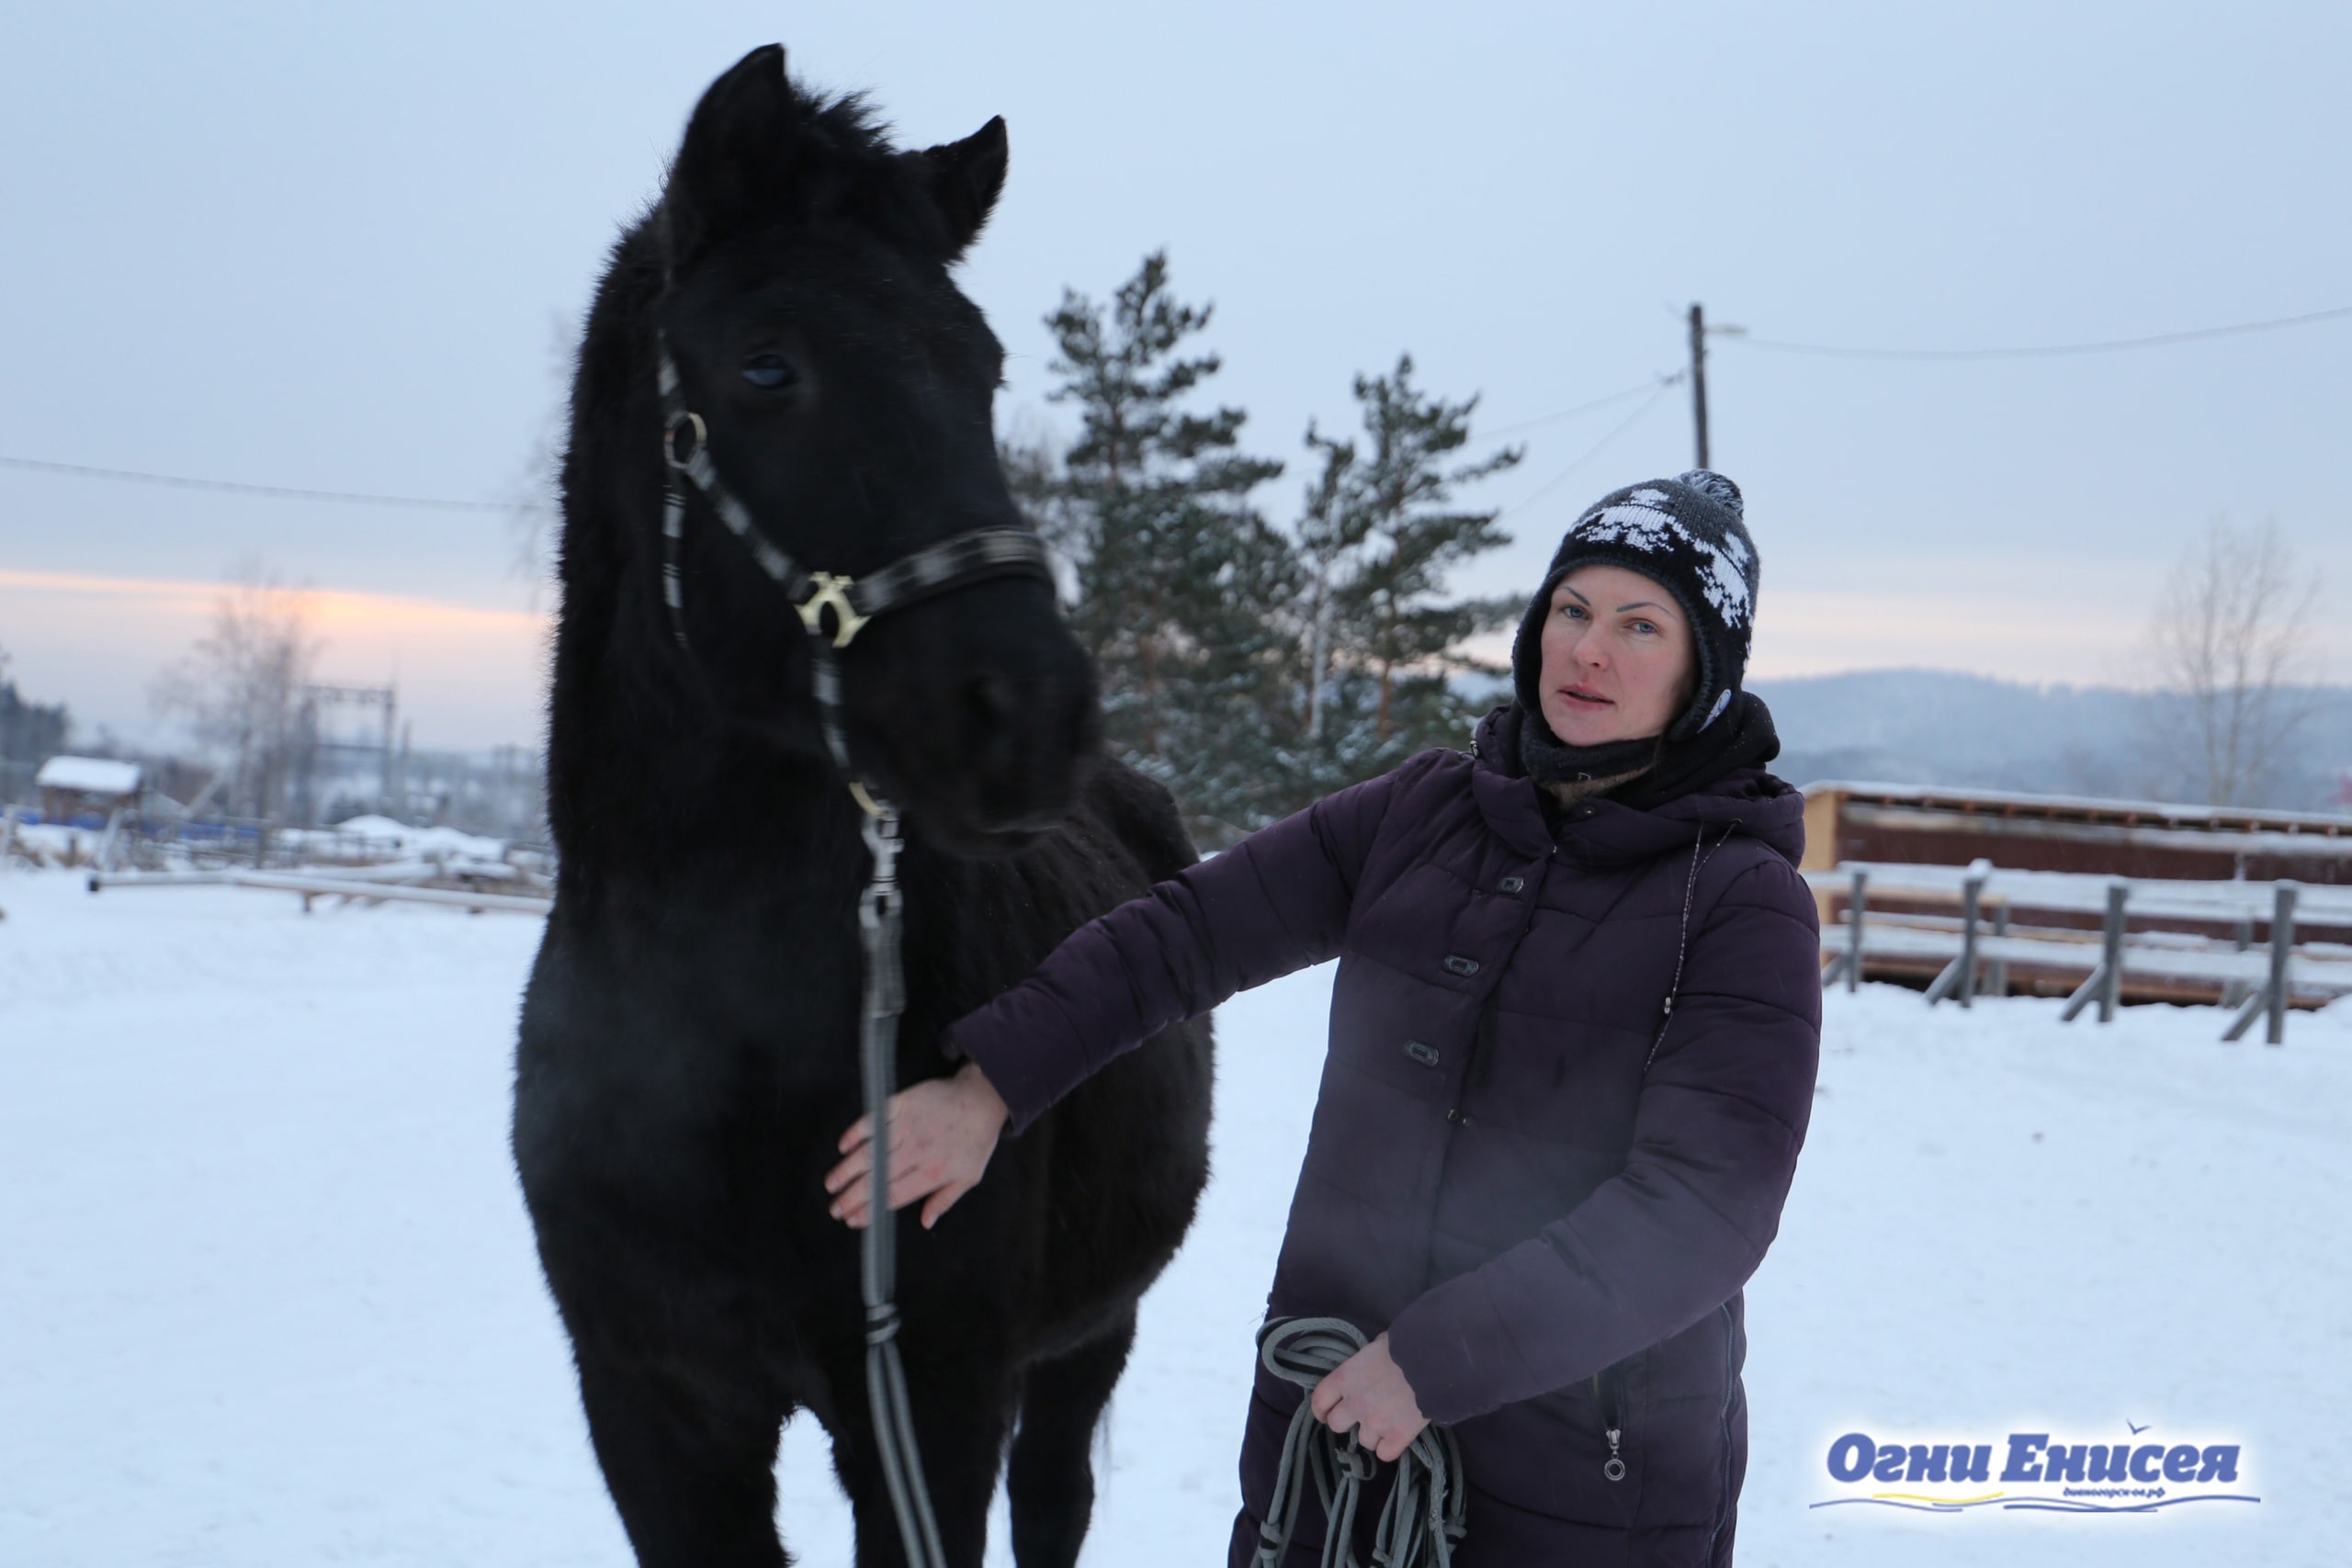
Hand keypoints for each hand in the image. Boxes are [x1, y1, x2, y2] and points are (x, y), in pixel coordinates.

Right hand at [825, 1062, 1009, 1230]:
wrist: (982, 1098)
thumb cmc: (976, 1139)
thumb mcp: (969, 1176)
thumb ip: (944, 1200)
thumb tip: (927, 1223)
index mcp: (933, 1172)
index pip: (893, 1196)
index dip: (870, 1210)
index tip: (853, 1220)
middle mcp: (917, 1151)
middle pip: (876, 1178)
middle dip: (851, 1196)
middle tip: (835, 1208)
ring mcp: (908, 1125)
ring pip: (870, 1151)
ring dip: (847, 1169)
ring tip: (832, 1183)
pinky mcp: (903, 1103)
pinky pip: (873, 1119)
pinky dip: (856, 1132)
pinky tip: (844, 1146)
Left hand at [1309, 1333, 1429, 1462]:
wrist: (1433, 1362)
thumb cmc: (1405, 1346)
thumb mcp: (1378, 1345)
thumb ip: (1367, 1360)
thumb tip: (1371, 1362)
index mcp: (1345, 1378)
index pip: (1320, 1400)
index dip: (1322, 1409)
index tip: (1326, 1413)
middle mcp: (1355, 1403)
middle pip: (1337, 1425)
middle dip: (1348, 1421)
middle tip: (1362, 1415)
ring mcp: (1375, 1423)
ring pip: (1364, 1441)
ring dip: (1373, 1433)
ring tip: (1388, 1421)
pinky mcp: (1397, 1436)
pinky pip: (1385, 1454)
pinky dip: (1390, 1447)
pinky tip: (1397, 1436)